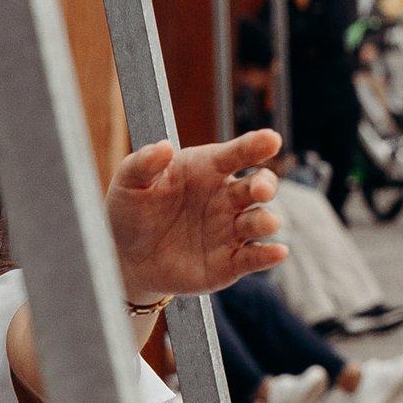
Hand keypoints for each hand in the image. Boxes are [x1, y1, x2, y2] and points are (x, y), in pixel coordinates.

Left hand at [106, 130, 286, 303]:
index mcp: (207, 169)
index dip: (255, 145)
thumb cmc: (131, 210)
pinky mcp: (228, 263)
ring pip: (260, 221)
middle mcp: (225, 197)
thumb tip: (163, 147)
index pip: (237, 153)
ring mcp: (229, 230)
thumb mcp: (128, 182)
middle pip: (259, 186)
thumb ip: (144, 163)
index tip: (271, 140)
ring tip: (264, 223)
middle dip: (265, 185)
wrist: (125, 257)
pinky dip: (268, 256)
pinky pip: (254, 257)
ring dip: (266, 221)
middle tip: (260, 190)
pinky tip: (277, 252)